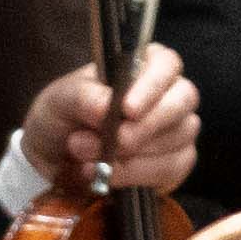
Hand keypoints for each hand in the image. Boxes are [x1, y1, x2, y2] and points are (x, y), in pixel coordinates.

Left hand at [22, 47, 197, 197]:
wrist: (56, 159)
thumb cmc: (63, 116)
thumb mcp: (60, 100)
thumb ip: (83, 97)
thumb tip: (107, 108)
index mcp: (143, 65)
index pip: (166, 63)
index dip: (153, 85)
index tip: (128, 109)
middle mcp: (167, 94)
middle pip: (184, 100)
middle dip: (149, 125)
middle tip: (117, 139)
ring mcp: (176, 130)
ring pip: (179, 138)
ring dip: (133, 154)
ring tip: (87, 155)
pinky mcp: (174, 164)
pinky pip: (172, 170)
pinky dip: (137, 175)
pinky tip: (107, 176)